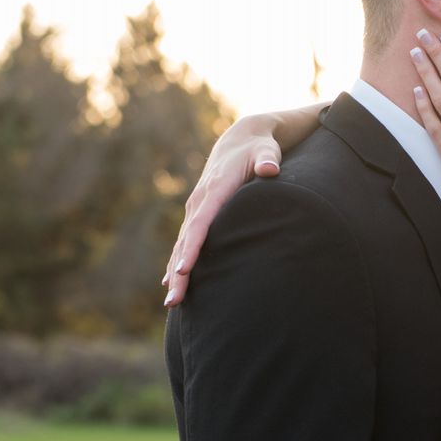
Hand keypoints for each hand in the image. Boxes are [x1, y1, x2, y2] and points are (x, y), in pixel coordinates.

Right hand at [162, 106, 323, 306]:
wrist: (241, 139)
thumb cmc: (259, 148)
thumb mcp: (266, 151)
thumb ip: (267, 160)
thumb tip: (270, 169)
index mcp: (215, 189)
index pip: (202, 223)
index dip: (193, 248)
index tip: (183, 271)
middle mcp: (199, 200)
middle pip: (187, 241)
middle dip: (179, 272)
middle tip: (174, 300)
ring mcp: (196, 207)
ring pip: (182, 245)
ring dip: (174, 273)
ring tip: (171, 301)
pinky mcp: (197, 213)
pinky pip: (185, 241)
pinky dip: (176, 260)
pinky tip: (170, 281)